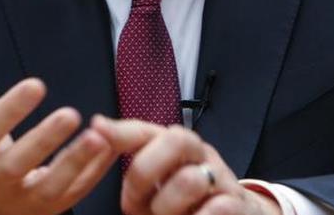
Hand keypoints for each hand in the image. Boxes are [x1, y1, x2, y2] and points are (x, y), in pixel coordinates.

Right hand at [0, 38, 115, 214]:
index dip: (9, 111)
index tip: (36, 84)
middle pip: (17, 165)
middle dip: (44, 141)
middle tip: (71, 113)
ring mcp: (21, 201)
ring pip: (50, 187)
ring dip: (76, 162)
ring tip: (99, 135)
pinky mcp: (46, 210)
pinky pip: (74, 194)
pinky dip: (94, 172)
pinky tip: (110, 145)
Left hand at [92, 116, 282, 214]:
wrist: (234, 214)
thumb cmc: (183, 202)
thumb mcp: (155, 186)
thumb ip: (134, 166)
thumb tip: (99, 128)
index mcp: (172, 146)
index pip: (146, 130)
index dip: (121, 130)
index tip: (96, 127)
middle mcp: (198, 154)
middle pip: (175, 139)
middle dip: (145, 171)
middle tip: (130, 204)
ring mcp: (220, 177)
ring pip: (190, 179)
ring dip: (167, 206)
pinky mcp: (237, 203)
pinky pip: (218, 207)